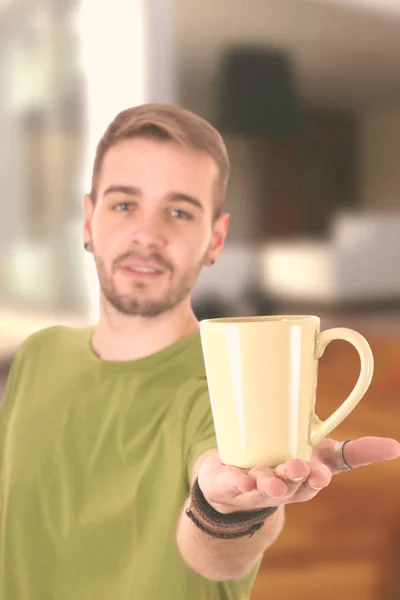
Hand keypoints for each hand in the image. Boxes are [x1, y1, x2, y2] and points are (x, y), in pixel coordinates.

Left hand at [197, 437, 399, 513]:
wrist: (236, 481)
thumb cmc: (286, 464)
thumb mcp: (321, 455)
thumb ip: (355, 452)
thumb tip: (397, 447)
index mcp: (304, 479)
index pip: (315, 479)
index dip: (318, 476)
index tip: (321, 473)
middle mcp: (283, 486)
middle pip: (290, 483)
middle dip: (295, 477)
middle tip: (299, 467)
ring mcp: (256, 488)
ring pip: (264, 487)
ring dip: (269, 484)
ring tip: (271, 482)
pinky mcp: (231, 484)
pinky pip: (234, 486)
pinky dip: (237, 484)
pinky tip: (241, 480)